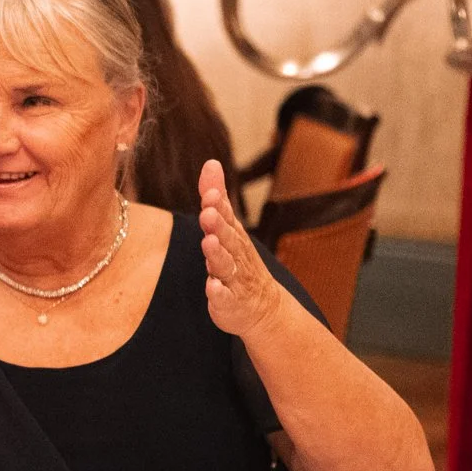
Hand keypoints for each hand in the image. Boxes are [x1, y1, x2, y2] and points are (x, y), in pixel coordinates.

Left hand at [199, 160, 287, 338]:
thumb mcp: (228, 228)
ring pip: (225, 265)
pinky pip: (224, 298)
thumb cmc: (240, 262)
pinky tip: (212, 287)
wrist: (263, 307)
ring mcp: (234, 279)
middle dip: (218, 225)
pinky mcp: (229, 303)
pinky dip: (218, 293)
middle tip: (208, 212)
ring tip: (209, 243)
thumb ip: (217, 198)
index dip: (218, 205)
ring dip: (217, 254)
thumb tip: (211, 163)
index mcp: (233, 236)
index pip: (226, 217)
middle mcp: (236, 255)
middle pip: (227, 239)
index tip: (210, 193)